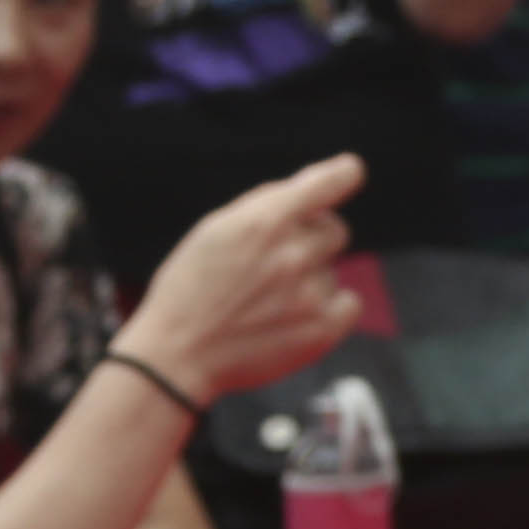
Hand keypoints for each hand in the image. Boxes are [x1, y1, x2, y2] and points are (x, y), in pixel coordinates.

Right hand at [121, 154, 363, 402]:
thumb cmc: (192, 289)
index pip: (327, 183)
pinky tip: (296, 318)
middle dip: (313, 240)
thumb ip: (266, 205)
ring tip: (267, 302)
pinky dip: (331, 309)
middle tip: (278, 262)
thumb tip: (313, 186)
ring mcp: (310, 293)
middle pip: (336, 230)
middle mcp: (292, 253)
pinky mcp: (322, 330)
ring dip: (310, 280)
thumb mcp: (215, 230)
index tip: (349, 172)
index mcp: (264, 220)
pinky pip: (350, 303)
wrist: (178, 356)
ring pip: (332, 271)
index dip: (343, 174)